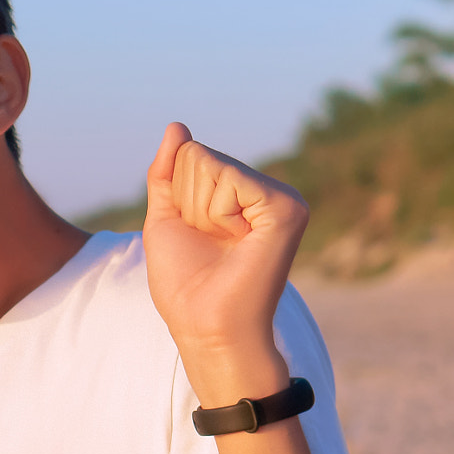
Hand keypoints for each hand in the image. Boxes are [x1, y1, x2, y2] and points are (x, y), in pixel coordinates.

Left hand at [143, 122, 308, 398]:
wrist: (205, 326)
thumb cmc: (185, 283)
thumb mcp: (166, 218)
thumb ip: (168, 173)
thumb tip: (177, 126)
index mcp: (243, 194)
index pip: (190, 157)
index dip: (178, 199)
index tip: (197, 237)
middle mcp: (267, 192)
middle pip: (197, 156)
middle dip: (187, 203)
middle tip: (209, 243)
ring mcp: (281, 198)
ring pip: (209, 164)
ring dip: (200, 211)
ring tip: (223, 245)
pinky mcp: (286, 208)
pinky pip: (229, 178)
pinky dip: (217, 213)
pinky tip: (236, 240)